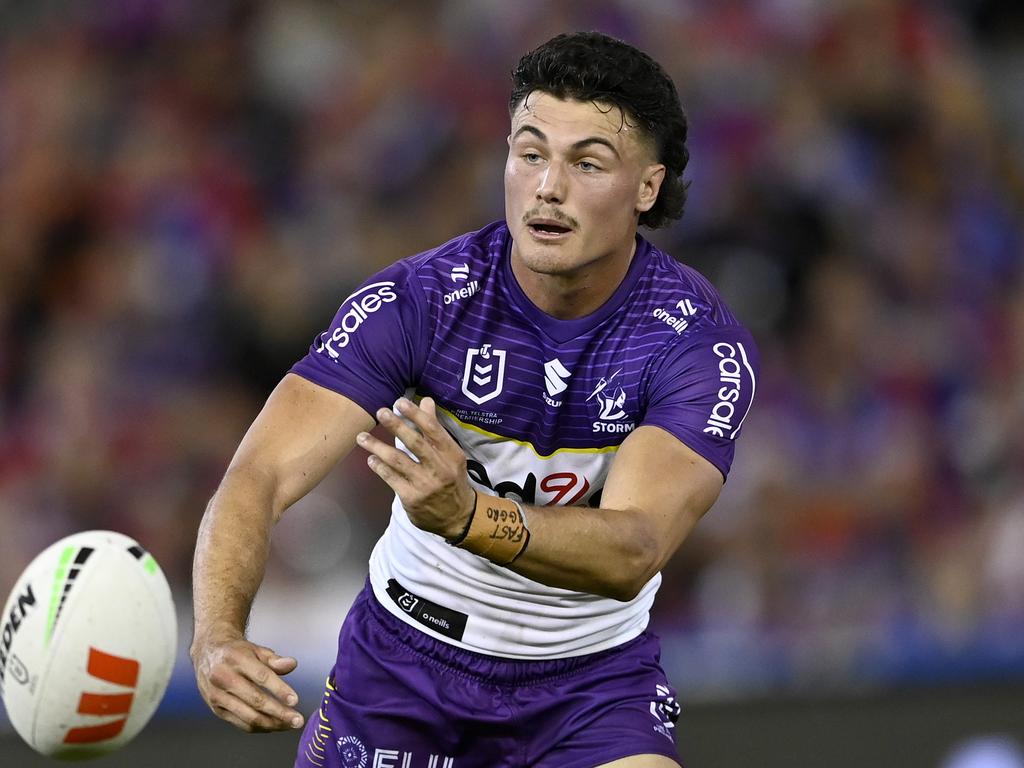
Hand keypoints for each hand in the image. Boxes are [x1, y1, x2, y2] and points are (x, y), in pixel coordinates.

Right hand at [191, 631, 303, 732]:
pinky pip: (240, 723)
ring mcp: (218, 695)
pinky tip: (273, 725)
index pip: (261, 676)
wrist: (207, 653)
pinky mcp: (216, 709)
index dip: (279, 689)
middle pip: (255, 700)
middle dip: (279, 712)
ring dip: (271, 724)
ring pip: (248, 716)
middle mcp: (224, 677)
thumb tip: (292, 664)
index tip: (295, 700)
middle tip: (298, 720)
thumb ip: (274, 659)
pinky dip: (259, 727)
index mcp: (236, 659)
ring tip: (289, 725)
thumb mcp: (255, 649)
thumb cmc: (236, 652)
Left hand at [357, 396, 474, 539]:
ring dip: (377, 447)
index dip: (415, 415)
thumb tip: (425, 400)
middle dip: (396, 426)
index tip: (400, 402)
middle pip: (415, 443)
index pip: (433, 430)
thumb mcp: (450, 455)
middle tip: (380, 412)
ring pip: (398, 461)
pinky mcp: (411, 498)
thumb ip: (435, 428)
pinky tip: (371, 459)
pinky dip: (379, 467)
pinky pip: (391, 478)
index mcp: (451, 454)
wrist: (457, 516)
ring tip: (362, 437)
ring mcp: (425, 485)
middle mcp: (440, 468)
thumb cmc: (451, 479)